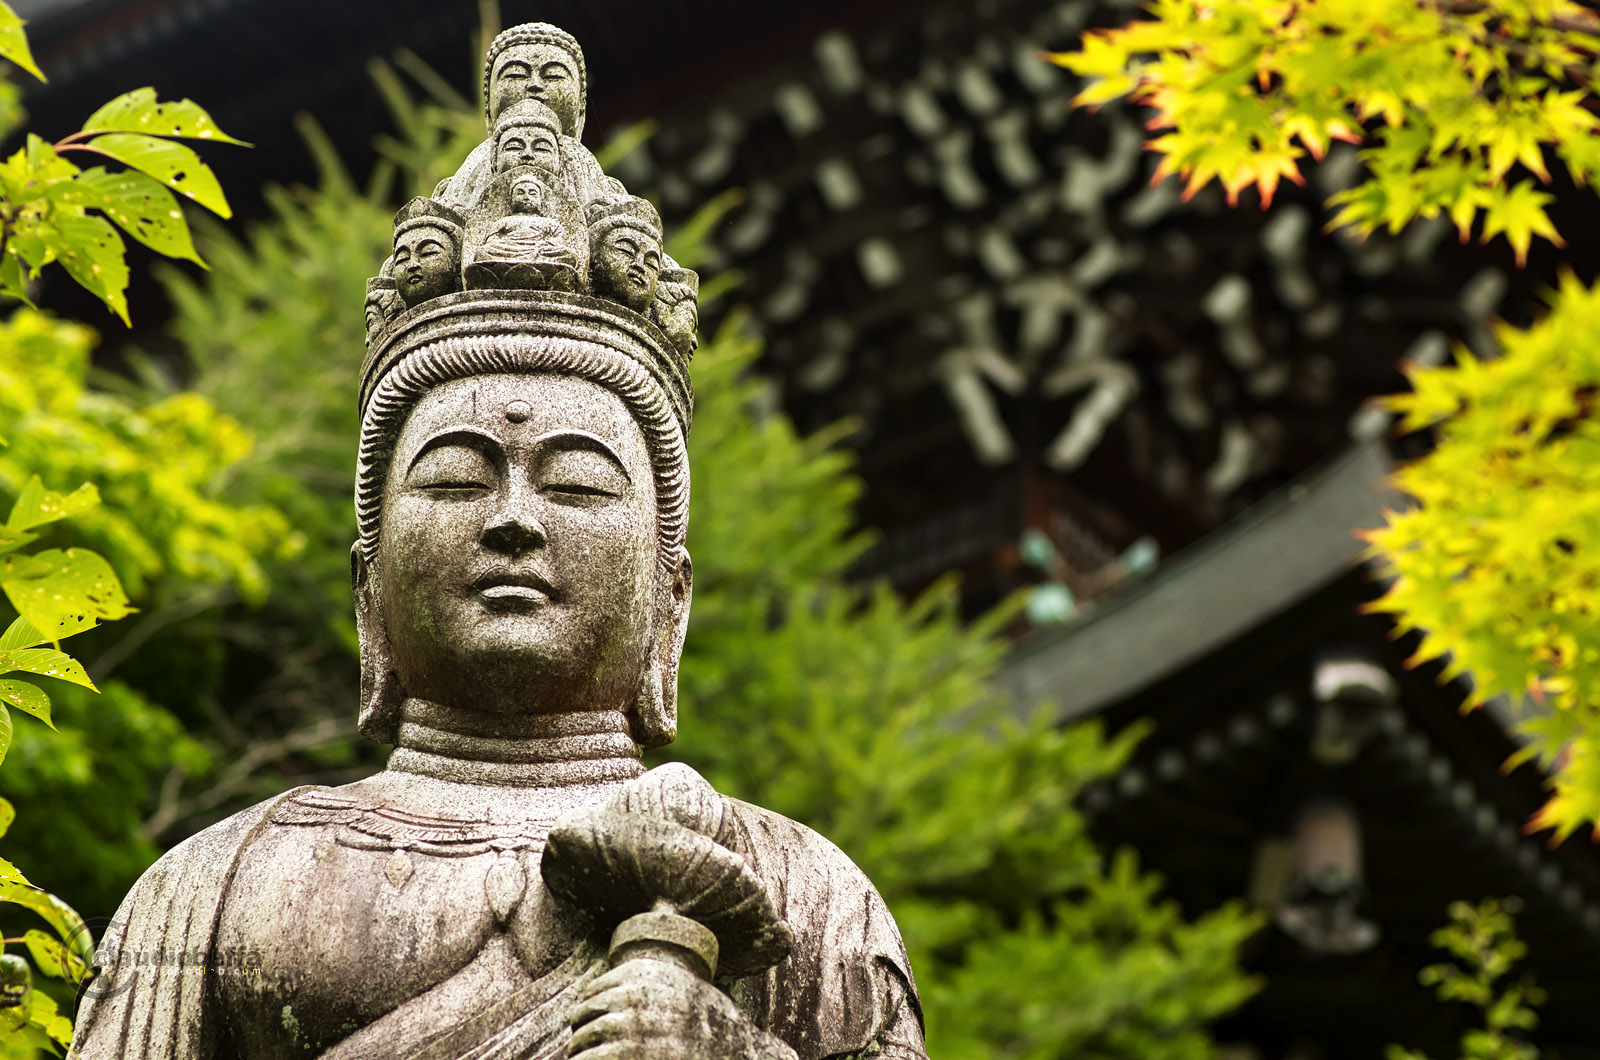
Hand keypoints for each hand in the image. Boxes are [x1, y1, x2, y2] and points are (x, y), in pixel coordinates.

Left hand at [567, 958, 795, 1059]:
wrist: (735, 1051)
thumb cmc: (715, 1023)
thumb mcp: (689, 985)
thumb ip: (658, 979)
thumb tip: (623, 978)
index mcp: (645, 973)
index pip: (595, 988)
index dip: (591, 1007)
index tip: (589, 1019)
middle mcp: (634, 995)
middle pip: (585, 1012)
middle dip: (582, 1028)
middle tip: (582, 1042)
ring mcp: (630, 1026)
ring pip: (584, 1037)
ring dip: (580, 1050)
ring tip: (583, 1057)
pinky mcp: (626, 1054)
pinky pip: (591, 1059)